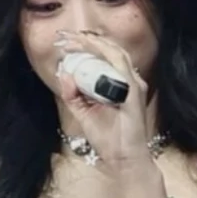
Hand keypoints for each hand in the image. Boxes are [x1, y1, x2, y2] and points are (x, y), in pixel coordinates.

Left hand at [54, 30, 152, 172]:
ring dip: (92, 44)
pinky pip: (118, 65)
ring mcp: (133, 83)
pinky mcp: (134, 90)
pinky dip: (101, 57)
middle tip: (65, 38)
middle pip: (109, 49)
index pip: (103, 56)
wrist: (124, 159)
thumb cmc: (108, 139)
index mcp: (118, 83)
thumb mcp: (83, 113)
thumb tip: (62, 74)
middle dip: (85, 40)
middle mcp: (128, 79)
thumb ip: (73, 95)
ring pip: (114, 52)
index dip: (85, 46)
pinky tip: (86, 55)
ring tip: (72, 41)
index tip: (65, 43)